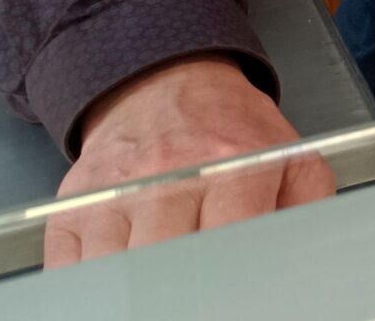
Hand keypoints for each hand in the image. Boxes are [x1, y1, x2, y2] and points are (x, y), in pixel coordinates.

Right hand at [46, 57, 335, 267]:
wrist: (165, 84)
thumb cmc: (229, 128)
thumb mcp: (289, 157)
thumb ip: (304, 210)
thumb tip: (304, 260)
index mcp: (231, 168)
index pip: (230, 243)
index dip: (233, 281)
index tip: (234, 291)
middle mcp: (167, 178)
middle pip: (167, 265)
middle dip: (184, 288)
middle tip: (198, 291)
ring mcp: (113, 192)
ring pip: (115, 273)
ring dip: (137, 287)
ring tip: (162, 281)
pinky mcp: (72, 205)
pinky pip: (70, 270)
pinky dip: (92, 285)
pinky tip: (121, 279)